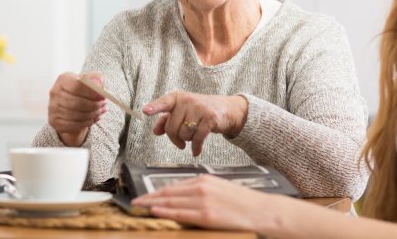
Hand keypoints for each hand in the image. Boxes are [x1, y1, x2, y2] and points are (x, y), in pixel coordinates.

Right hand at [48, 72, 106, 145]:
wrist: (73, 103)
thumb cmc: (83, 89)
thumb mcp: (91, 80)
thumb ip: (97, 79)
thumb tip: (98, 85)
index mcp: (63, 79)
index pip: (77, 86)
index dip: (91, 93)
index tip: (102, 96)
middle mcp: (55, 92)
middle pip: (76, 102)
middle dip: (93, 106)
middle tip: (103, 106)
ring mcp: (52, 107)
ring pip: (75, 115)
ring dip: (91, 115)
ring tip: (100, 112)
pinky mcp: (54, 120)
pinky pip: (72, 125)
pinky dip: (85, 123)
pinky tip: (92, 119)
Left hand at [131, 175, 276, 230]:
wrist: (262, 211)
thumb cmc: (243, 203)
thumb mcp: (220, 189)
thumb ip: (201, 191)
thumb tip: (184, 198)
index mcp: (204, 180)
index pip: (174, 186)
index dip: (157, 191)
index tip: (145, 195)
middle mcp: (201, 188)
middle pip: (168, 192)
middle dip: (149, 197)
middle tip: (134, 201)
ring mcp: (203, 201)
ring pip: (171, 202)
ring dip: (152, 204)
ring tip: (139, 207)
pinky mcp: (206, 215)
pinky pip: (181, 213)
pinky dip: (166, 212)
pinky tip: (155, 211)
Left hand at [142, 92, 247, 155]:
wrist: (226, 109)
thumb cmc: (199, 111)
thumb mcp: (182, 111)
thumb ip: (167, 119)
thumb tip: (156, 131)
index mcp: (177, 97)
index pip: (164, 103)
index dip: (154, 107)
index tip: (145, 111)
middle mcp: (188, 100)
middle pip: (172, 127)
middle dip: (175, 138)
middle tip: (180, 140)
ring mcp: (200, 108)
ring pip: (184, 134)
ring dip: (187, 140)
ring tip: (193, 135)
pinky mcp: (210, 118)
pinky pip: (198, 138)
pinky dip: (196, 147)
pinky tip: (196, 151)